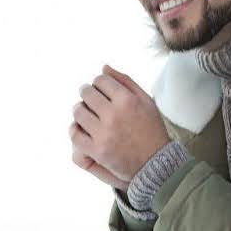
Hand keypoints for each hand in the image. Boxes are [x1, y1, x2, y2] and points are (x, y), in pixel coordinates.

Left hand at [67, 65, 170, 182]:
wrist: (157, 163)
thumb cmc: (152, 129)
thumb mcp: (146, 101)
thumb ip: (126, 81)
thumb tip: (103, 67)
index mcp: (127, 100)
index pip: (100, 80)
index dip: (98, 82)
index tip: (100, 88)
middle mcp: (114, 115)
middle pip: (87, 93)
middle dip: (87, 93)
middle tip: (89, 98)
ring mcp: (104, 133)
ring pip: (78, 112)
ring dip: (79, 109)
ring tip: (84, 111)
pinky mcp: (97, 151)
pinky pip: (75, 134)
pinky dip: (74, 129)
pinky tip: (80, 127)